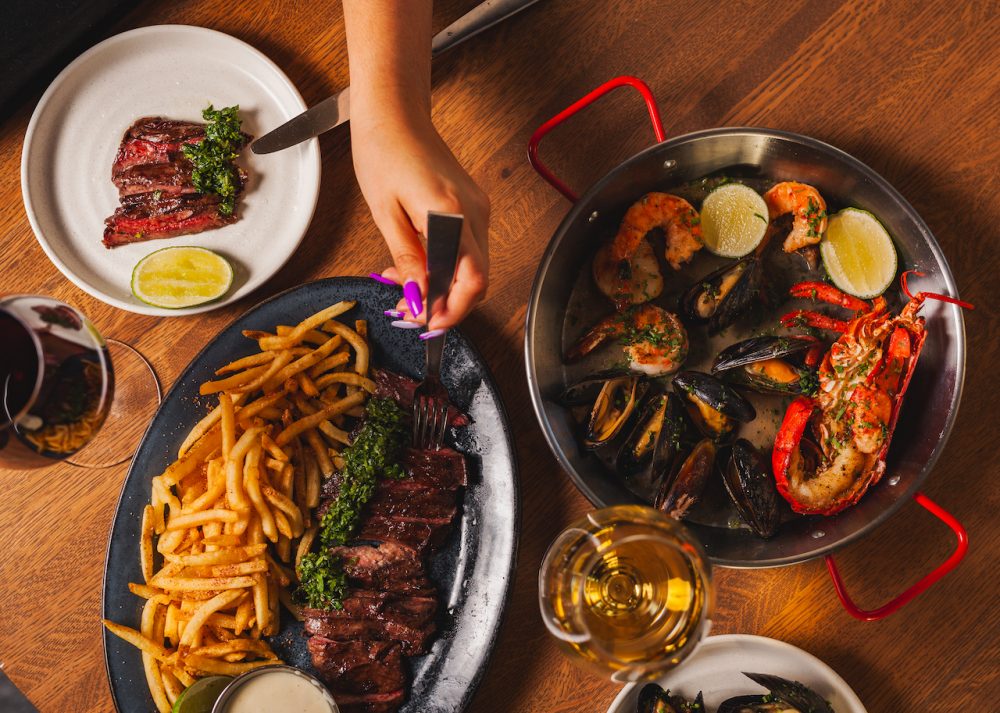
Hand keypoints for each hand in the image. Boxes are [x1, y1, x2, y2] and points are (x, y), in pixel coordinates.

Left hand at [351, 106, 489, 331]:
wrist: (394, 112)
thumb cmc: (384, 150)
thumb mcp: (385, 214)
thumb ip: (407, 260)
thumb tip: (418, 299)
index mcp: (452, 214)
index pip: (472, 281)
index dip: (452, 311)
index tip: (426, 324)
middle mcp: (474, 213)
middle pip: (477, 280)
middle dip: (446, 305)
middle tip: (409, 312)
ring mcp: (477, 209)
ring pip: (473, 268)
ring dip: (443, 287)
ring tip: (403, 288)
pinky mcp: (472, 206)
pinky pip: (467, 249)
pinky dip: (446, 267)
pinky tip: (417, 265)